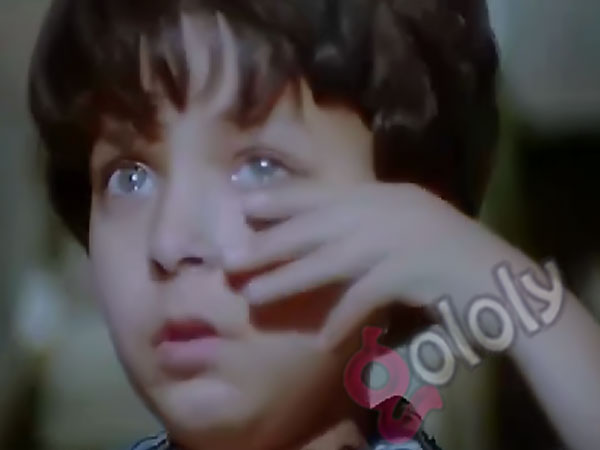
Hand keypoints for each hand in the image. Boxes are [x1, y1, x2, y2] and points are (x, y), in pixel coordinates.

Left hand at [223, 181, 511, 349]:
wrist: (499, 277)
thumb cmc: (450, 251)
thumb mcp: (407, 223)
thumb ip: (368, 222)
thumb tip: (320, 237)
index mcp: (384, 194)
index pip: (322, 193)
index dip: (281, 198)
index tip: (243, 205)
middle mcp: (386, 210)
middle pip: (315, 226)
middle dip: (271, 243)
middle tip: (231, 259)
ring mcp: (398, 238)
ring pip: (329, 260)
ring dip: (288, 280)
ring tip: (253, 297)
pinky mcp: (410, 272)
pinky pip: (365, 298)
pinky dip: (342, 320)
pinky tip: (321, 341)